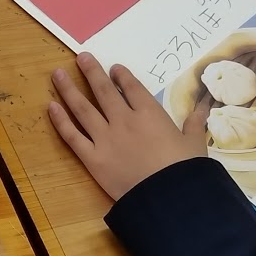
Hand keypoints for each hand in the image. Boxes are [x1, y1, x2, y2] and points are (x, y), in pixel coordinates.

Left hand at [48, 53, 209, 200]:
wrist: (167, 198)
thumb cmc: (185, 170)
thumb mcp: (194, 143)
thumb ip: (194, 123)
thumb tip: (204, 107)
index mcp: (150, 114)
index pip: (132, 88)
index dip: (122, 76)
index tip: (114, 68)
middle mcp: (124, 120)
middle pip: (104, 91)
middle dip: (92, 72)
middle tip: (82, 57)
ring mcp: (105, 138)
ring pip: (83, 108)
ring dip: (69, 89)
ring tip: (57, 74)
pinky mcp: (92, 158)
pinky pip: (72, 136)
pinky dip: (60, 121)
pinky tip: (51, 106)